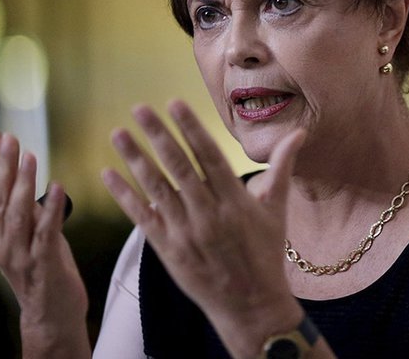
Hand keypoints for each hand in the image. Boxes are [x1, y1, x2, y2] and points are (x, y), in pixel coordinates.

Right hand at [0, 132, 88, 354]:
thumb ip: (11, 189)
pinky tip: (57, 187)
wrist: (51, 310)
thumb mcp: (24, 223)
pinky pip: (46, 233)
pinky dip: (49, 209)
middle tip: (9, 138)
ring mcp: (20, 256)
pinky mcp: (44, 264)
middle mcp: (0, 243)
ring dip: (23, 184)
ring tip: (30, 156)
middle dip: (2, 167)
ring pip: (17, 216)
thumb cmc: (39, 259)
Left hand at [102, 100, 306, 356]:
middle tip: (140, 108)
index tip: (174, 103)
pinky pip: (143, 218)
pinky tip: (109, 175)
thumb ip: (283, 166)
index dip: (191, 129)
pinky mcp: (168, 250)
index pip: (209, 156)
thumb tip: (300, 133)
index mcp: (235, 201)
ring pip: (156, 189)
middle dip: (158, 135)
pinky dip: (125, 196)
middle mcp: (209, 214)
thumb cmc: (266, 253)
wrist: (251, 304)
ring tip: (118, 133)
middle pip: (179, 167)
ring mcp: (186, 233)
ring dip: (136, 159)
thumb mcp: (277, 209)